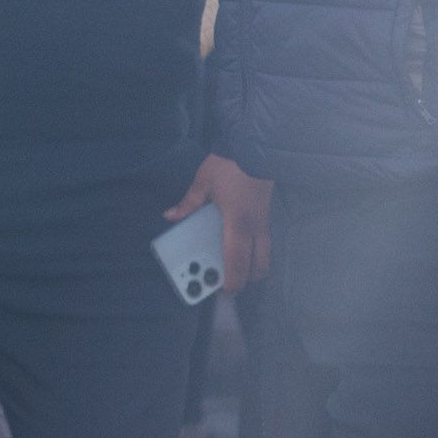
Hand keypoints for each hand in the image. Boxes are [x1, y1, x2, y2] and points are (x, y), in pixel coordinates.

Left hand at [165, 154, 270, 293]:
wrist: (257, 145)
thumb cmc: (229, 165)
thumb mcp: (202, 183)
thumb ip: (188, 203)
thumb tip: (170, 216)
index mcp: (237, 223)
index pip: (237, 260)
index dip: (232, 280)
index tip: (224, 292)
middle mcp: (255, 226)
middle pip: (258, 264)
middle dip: (246, 279)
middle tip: (229, 284)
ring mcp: (264, 220)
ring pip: (265, 253)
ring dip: (253, 266)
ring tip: (236, 271)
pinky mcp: (267, 213)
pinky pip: (264, 241)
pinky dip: (254, 250)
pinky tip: (239, 248)